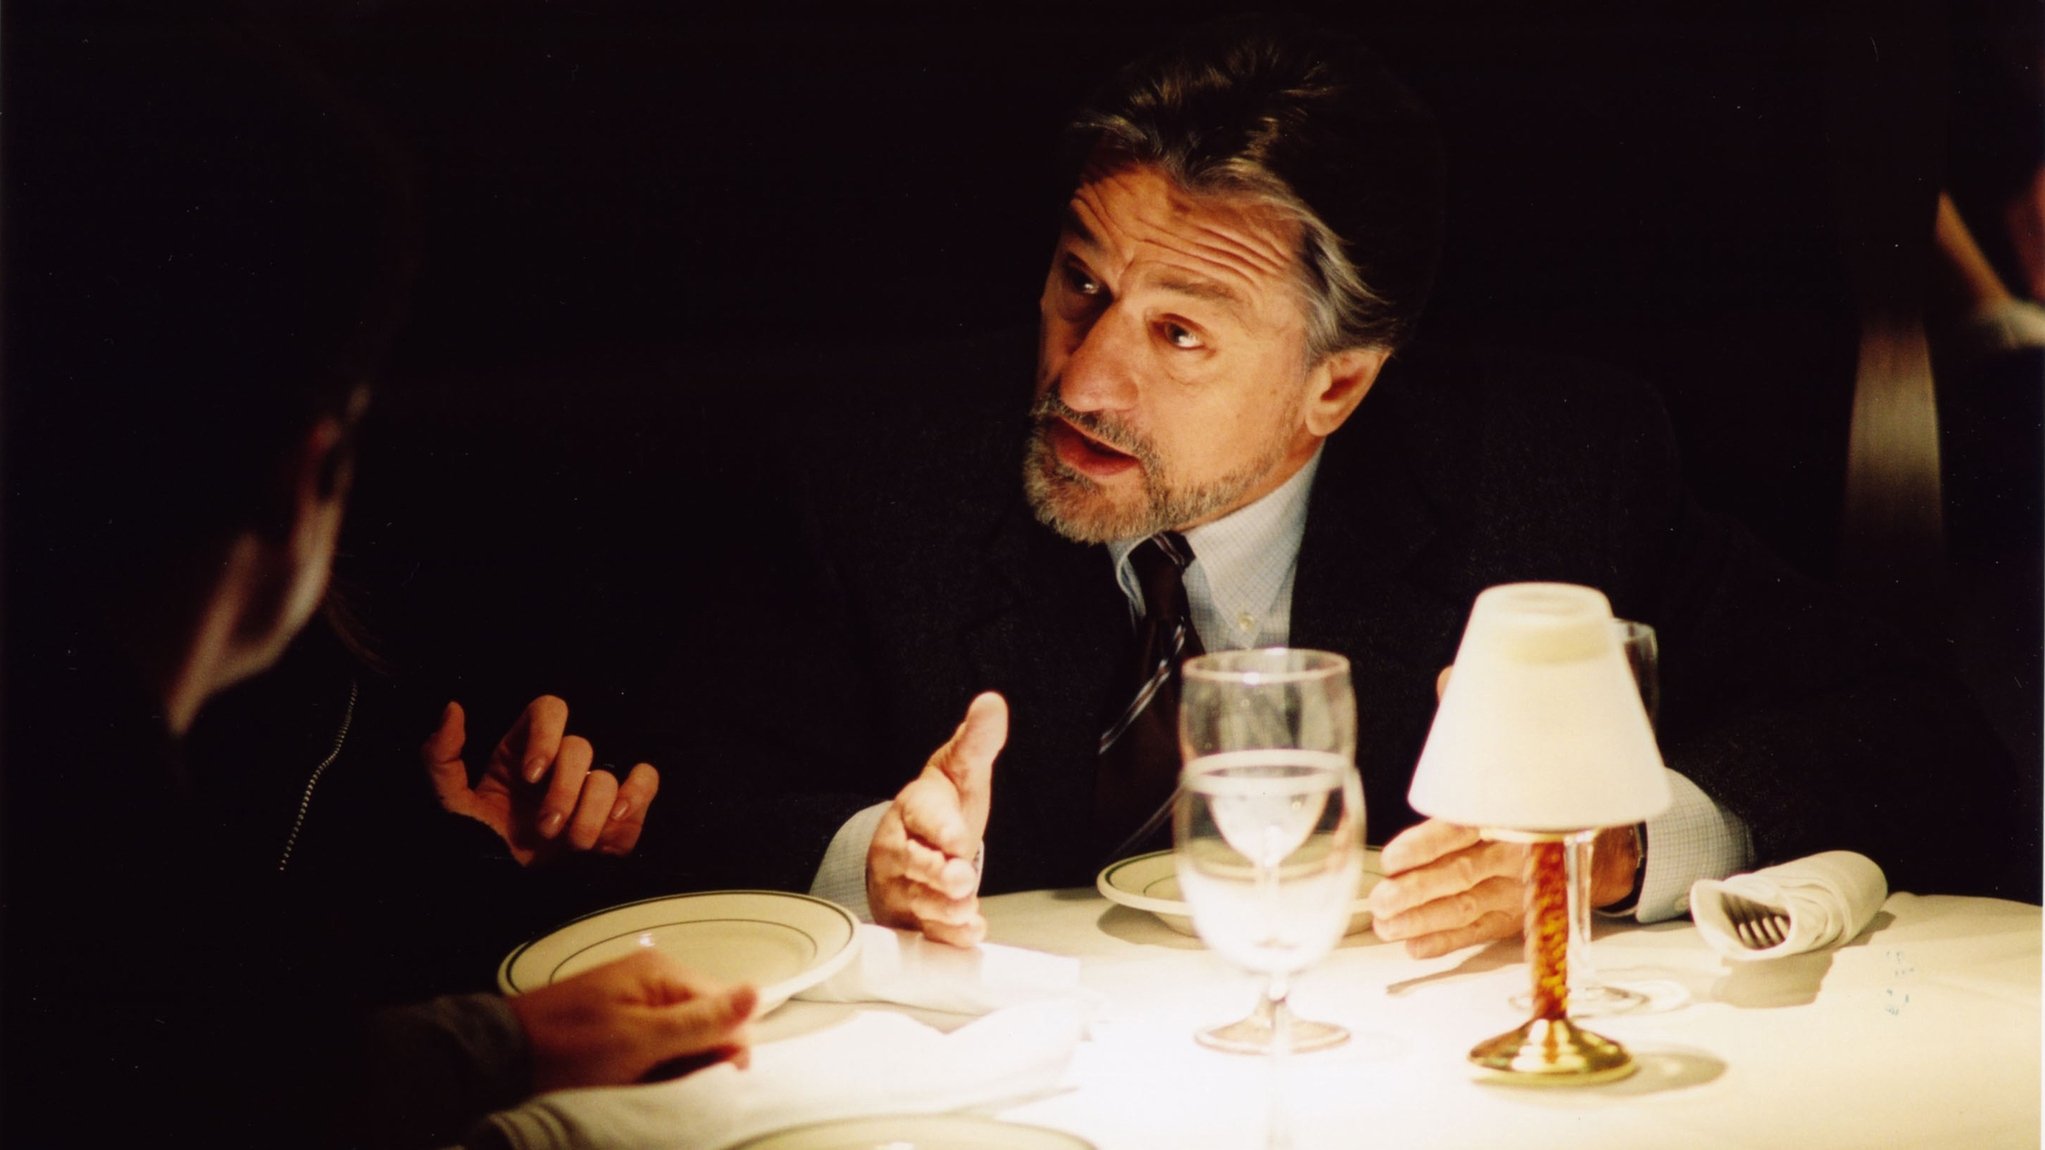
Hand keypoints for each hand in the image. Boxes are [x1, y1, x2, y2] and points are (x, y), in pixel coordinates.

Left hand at [423, 696, 659, 864]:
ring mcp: (590, 791)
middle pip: (581, 747)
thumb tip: (453, 708)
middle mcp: (559, 766)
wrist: (499, 895)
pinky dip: (636, 800)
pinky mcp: (617, 817)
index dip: (547, 736)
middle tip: (545, 828)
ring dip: (590, 814)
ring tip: (571, 844)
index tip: (532, 775)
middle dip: (564, 792)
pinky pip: (644, 787)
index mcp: (522, 751)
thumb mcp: (446, 802)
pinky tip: (613, 824)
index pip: (549, 711)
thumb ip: (440, 755)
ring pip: (608, 777)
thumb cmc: (471, 845)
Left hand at [507, 949, 756, 1092]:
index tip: (705, 1083)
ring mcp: (636, 999)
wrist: (501, 1059)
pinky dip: (654, 1067)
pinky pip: (657, 1044)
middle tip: (668, 1086)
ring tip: (648, 1086)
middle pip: (707, 1023)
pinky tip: (637, 1082)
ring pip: (683, 1039)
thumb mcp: (640, 1040)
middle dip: (698, 1060)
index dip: (726, 1049)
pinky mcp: (619, 1022)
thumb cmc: (571, 1050)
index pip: (728, 1008)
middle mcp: (656, 979)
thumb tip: (759, 991)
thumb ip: (701, 1021)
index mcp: (665, 973)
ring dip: (675, 1067)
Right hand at [866, 692, 1004, 947]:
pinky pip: (927, 931)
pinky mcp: (913, 917)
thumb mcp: (960, 769)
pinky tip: (969, 933)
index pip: (922, 816)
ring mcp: (904, 886)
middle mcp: (902, 848)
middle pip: (914, 864)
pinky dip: (949, 936)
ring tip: (967, 910)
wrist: (915, 843)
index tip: (958, 837)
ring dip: (945, 909)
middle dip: (938, 874)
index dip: (940, 828)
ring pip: (920, 902)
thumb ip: (977, 741)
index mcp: (914, 808)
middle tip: (962, 879)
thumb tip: (991, 704)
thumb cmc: (940, 806)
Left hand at [1370, 820, 1643, 957]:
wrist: (1596, 850)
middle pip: (1460, 876)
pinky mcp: (1513, 919)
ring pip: (1464, 908)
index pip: (1460, 832)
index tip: (1392, 860)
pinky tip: (1414, 947)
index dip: (1424, 847)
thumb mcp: (1510, 800)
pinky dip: (1445, 942)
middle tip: (1382, 901)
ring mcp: (1514, 893)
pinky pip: (1477, 933)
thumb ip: (1465, 810)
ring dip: (1421, 920)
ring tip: (1387, 926)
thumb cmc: (1531, 818)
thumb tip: (1411, 829)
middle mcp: (1512, 859)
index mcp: (1508, 820)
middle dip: (1416, 891)